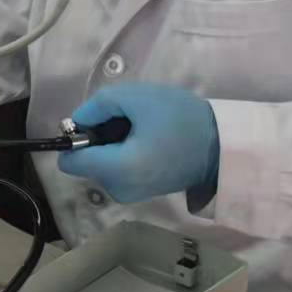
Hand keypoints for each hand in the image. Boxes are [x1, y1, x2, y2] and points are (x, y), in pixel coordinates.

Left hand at [57, 83, 219, 205]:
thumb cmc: (181, 118)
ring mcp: (130, 194)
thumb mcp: (136, 97)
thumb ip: (97, 106)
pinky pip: (116, 170)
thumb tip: (77, 122)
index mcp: (118, 169)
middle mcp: (118, 189)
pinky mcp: (140, 192)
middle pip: (85, 161)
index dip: (74, 137)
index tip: (96, 121)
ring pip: (100, 164)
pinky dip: (123, 154)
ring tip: (142, 130)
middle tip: (129, 121)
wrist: (222, 145)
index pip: (69, 161)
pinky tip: (147, 142)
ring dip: (112, 145)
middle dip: (98, 138)